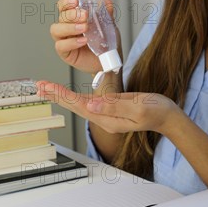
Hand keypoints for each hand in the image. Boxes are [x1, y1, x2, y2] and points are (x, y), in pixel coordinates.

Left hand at [36, 81, 183, 134]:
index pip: (81, 105)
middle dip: (56, 95)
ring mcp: (107, 115)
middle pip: (75, 107)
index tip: (48, 87)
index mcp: (109, 119)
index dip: (63, 95)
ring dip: (62, 96)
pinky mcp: (110, 109)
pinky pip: (87, 102)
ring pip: (79, 105)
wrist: (169, 117)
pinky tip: (65, 93)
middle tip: (38, 86)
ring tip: (45, 88)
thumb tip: (91, 104)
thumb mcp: (139, 107)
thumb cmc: (158, 110)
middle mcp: (105, 119)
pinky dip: (73, 96)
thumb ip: (115, 106)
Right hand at [50, 0, 121, 75]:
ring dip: (70, 27)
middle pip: (61, 16)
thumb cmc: (105, 42)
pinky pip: (61, 45)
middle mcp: (67, 26)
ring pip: (56, 29)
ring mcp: (64, 39)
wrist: (108, 61)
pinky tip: (83, 41)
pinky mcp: (65, 52)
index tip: (75, 0)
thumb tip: (107, 1)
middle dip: (72, 14)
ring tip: (84, 28)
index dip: (66, 1)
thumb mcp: (108, 25)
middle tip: (85, 15)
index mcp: (74, 17)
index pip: (64, 5)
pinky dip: (72, 42)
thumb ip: (106, 14)